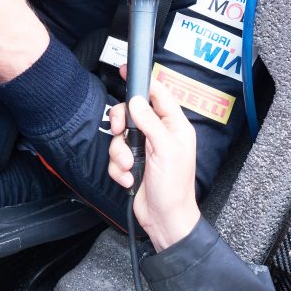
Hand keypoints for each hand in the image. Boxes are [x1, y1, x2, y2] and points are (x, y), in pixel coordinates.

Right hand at [108, 74, 200, 251]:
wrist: (164, 220)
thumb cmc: (174, 187)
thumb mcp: (165, 150)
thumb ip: (150, 122)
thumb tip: (138, 101)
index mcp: (174, 125)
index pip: (158, 94)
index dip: (143, 81)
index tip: (125, 70)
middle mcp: (159, 134)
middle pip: (131, 113)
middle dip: (121, 124)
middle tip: (120, 132)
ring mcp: (145, 148)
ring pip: (119, 136)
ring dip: (120, 153)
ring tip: (131, 166)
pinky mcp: (133, 163)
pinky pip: (116, 156)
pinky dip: (119, 169)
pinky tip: (129, 178)